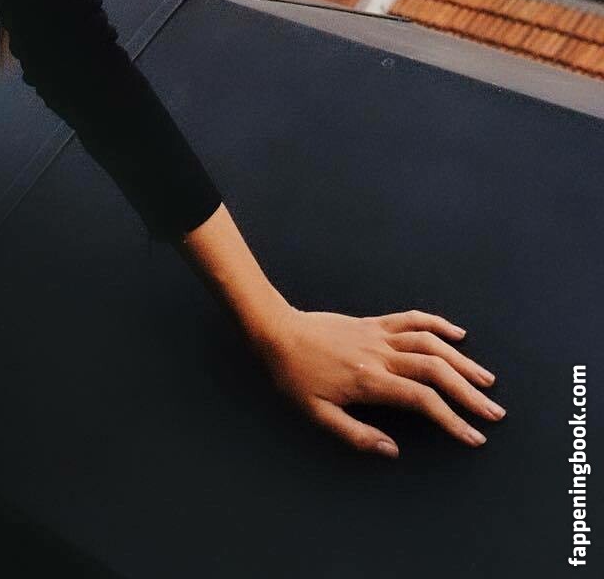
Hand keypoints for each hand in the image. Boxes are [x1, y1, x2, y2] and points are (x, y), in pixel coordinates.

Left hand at [250, 305, 503, 457]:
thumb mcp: (316, 413)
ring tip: (486, 380)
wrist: (276, 331)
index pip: (422, 400)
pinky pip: (411, 319)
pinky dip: (437, 324)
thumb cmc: (293, 375)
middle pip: (436, 370)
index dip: (452, 419)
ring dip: (461, 361)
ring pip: (430, 343)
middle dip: (469, 392)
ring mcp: (379, 334)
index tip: (474, 436)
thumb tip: (392, 450)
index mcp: (369, 380)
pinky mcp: (373, 322)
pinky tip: (457, 335)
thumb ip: (355, 435)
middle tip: (494, 412)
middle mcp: (380, 354)